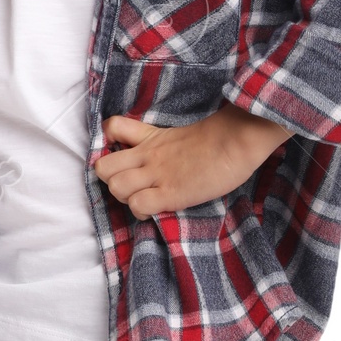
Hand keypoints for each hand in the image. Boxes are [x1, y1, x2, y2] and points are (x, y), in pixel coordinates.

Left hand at [94, 106, 290, 217]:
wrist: (237, 141)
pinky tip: (154, 209)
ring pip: (117, 187)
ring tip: (142, 199)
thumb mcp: (178, 135)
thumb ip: (161, 143)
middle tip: (129, 186)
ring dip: (125, 198)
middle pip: (103, 167)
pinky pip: (138, 204)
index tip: (119, 157)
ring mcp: (158, 174)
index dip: (108, 146)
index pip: (111, 129)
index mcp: (150, 138)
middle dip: (110, 180)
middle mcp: (147, 155)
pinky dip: (141, 211)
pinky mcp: (171, 193)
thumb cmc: (217, 140)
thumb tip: (153, 159)